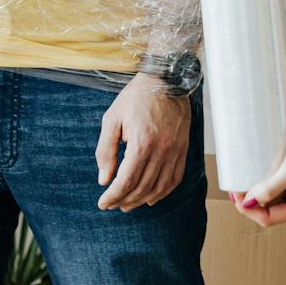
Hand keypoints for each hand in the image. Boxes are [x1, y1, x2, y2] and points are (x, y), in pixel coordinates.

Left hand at [96, 74, 192, 210]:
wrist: (166, 80)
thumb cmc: (136, 97)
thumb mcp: (112, 119)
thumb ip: (106, 150)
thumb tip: (104, 179)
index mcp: (142, 142)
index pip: (126, 180)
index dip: (113, 196)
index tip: (103, 203)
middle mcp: (161, 150)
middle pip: (142, 187)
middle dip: (124, 200)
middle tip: (112, 204)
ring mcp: (175, 151)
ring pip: (159, 187)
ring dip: (141, 200)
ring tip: (127, 204)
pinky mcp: (183, 150)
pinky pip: (174, 179)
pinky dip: (162, 193)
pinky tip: (151, 198)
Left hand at [230, 102, 285, 227]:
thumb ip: (270, 189)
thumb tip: (248, 203)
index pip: (269, 218)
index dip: (249, 209)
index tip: (235, 194)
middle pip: (268, 210)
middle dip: (250, 201)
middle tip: (234, 186)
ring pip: (269, 198)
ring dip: (255, 192)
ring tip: (240, 180)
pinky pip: (274, 185)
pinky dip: (262, 182)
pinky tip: (252, 174)